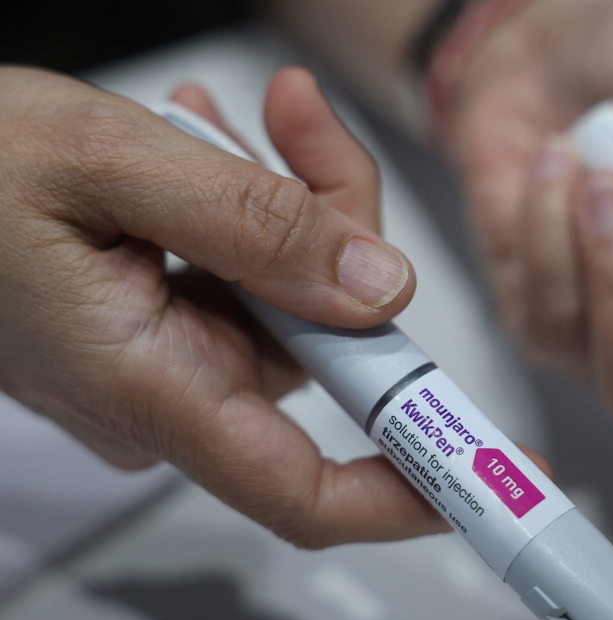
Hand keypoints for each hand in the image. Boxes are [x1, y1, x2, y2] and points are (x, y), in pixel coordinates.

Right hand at [0, 65, 447, 547]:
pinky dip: (258, 213)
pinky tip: (215, 149)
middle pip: (325, 350)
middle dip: (339, 237)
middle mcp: (170, 390)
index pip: (301, 491)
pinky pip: (257, 279)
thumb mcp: (113, 165)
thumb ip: (256, 227)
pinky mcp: (170, 322)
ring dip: (293, 206)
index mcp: (149, 385)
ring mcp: (172, 357)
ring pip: (299, 300)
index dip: (407, 493)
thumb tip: (381, 290)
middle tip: (299, 134)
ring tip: (233, 125)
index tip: (491, 472)